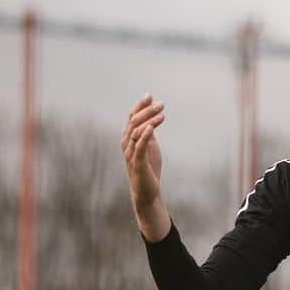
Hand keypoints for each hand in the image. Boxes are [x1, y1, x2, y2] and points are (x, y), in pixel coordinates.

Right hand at [121, 94, 169, 239]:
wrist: (147, 193)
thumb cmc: (148, 170)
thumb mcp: (150, 148)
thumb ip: (148, 134)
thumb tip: (152, 119)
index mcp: (129, 139)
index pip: (132, 118)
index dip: (140, 106)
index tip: (150, 96)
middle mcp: (127, 144)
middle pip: (134, 122)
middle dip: (147, 111)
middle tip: (161, 104)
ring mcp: (131, 154)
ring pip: (136, 132)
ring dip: (149, 121)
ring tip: (162, 114)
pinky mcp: (137, 164)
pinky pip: (139, 147)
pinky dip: (145, 136)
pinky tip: (152, 128)